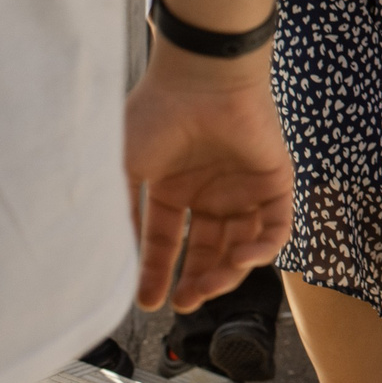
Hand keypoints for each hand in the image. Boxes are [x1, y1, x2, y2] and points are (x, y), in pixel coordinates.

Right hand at [124, 40, 294, 312]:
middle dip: (197, 282)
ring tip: (205, 288)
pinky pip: (276, 225)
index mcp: (174, 188)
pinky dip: (262, 249)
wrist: (201, 79)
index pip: (167, 242)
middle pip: (208, 251)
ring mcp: (244, 187)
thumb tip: (105, 260)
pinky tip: (239, 260)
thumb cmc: (157, 116)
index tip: (148, 303)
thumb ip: (119, 213)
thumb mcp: (125, 171)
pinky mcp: (275, 179)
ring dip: (227, 273)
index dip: (157, 273)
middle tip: (184, 303)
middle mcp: (210, 191)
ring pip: (242, 245)